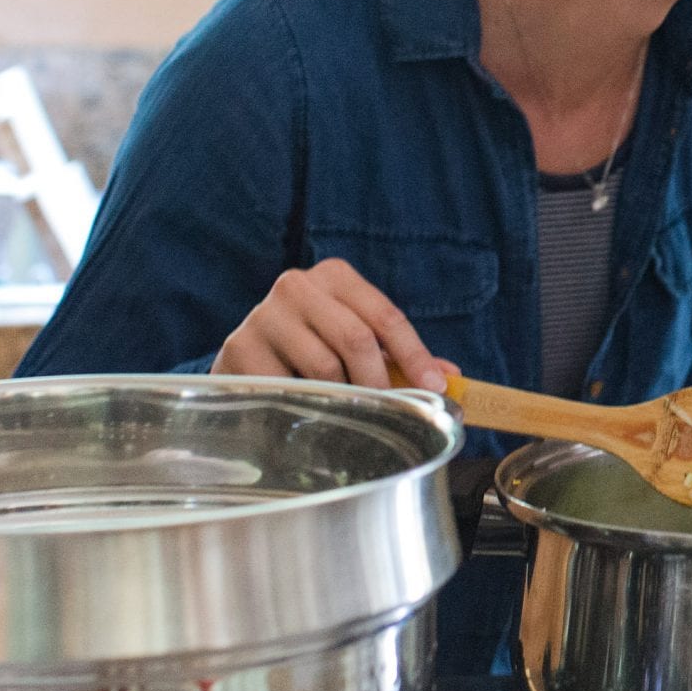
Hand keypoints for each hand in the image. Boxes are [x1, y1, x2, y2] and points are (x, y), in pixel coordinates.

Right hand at [215, 258, 455, 389]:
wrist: (246, 359)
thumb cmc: (313, 350)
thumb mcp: (355, 342)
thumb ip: (399, 357)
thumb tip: (451, 379)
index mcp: (335, 276)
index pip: (385, 315)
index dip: (415, 354)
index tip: (436, 388)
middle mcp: (298, 285)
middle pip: (355, 338)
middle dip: (380, 382)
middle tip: (393, 411)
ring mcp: (264, 314)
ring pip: (323, 366)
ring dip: (344, 398)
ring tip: (350, 415)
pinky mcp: (240, 347)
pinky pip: (288, 387)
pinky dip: (307, 406)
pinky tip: (311, 413)